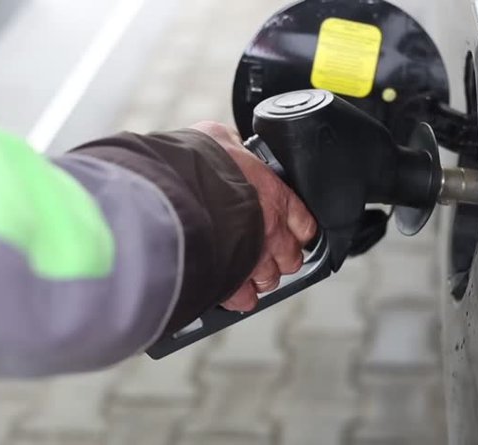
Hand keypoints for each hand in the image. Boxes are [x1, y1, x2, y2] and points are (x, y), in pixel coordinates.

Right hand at [190, 122, 316, 311]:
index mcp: (276, 197)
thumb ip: (231, 145)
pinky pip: (244, 298)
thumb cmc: (196, 165)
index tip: (286, 229)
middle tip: (261, 250)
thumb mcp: (218, 138)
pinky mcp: (232, 282)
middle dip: (278, 256)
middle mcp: (272, 233)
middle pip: (291, 257)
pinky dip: (236, 295)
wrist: (174, 194)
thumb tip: (230, 143)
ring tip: (242, 268)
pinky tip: (227, 287)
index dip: (295, 228)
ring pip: (269, 279)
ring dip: (258, 275)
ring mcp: (254, 260)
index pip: (304, 222)